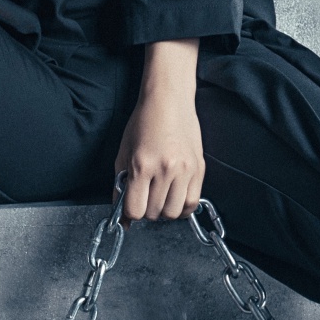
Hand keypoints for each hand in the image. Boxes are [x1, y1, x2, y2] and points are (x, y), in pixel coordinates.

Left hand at [115, 39, 203, 222]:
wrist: (169, 101)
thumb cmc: (144, 123)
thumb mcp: (123, 154)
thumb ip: (120, 187)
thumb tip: (122, 217)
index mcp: (142, 165)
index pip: (135, 210)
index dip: (130, 212)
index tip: (131, 205)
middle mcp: (165, 170)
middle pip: (154, 213)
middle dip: (146, 210)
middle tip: (145, 196)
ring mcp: (185, 170)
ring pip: (174, 213)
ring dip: (164, 210)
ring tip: (160, 197)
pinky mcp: (199, 169)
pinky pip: (192, 203)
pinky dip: (182, 207)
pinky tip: (175, 197)